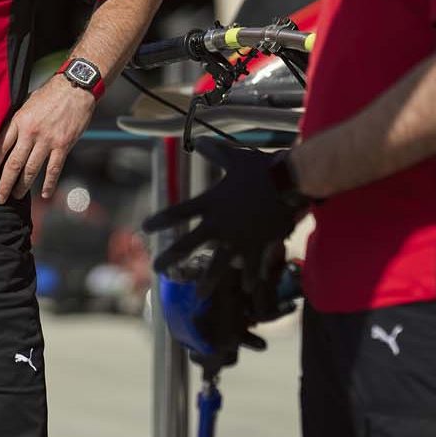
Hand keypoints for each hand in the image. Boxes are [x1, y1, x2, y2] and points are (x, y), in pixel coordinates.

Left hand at [0, 76, 96, 203]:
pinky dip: (49, 183)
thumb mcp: (26, 103)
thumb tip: (6, 138)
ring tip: (16, 196)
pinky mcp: (63, 144)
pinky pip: (54, 168)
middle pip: (13, 163)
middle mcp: (30, 132)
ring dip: (22, 185)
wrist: (75, 87)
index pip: (0, 148)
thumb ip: (17, 121)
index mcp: (18, 121)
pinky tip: (45, 193)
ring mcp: (47, 140)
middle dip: (4, 183)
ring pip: (31, 169)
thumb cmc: (50, 94)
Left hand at [142, 140, 309, 281]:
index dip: (160, 221)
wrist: (291, 181)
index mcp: (211, 202)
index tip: (144, 229)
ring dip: (207, 281)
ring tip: (199, 295)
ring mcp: (238, 238)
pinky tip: (248, 291)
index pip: (178, 213)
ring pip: (218, 266)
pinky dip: (251, 279)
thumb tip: (199, 141)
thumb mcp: (235, 157)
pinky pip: (253, 267)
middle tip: (156, 269)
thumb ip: (215, 151)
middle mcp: (219, 224)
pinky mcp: (258, 245)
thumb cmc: (262, 167)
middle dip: (170, 258)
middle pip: (188, 245)